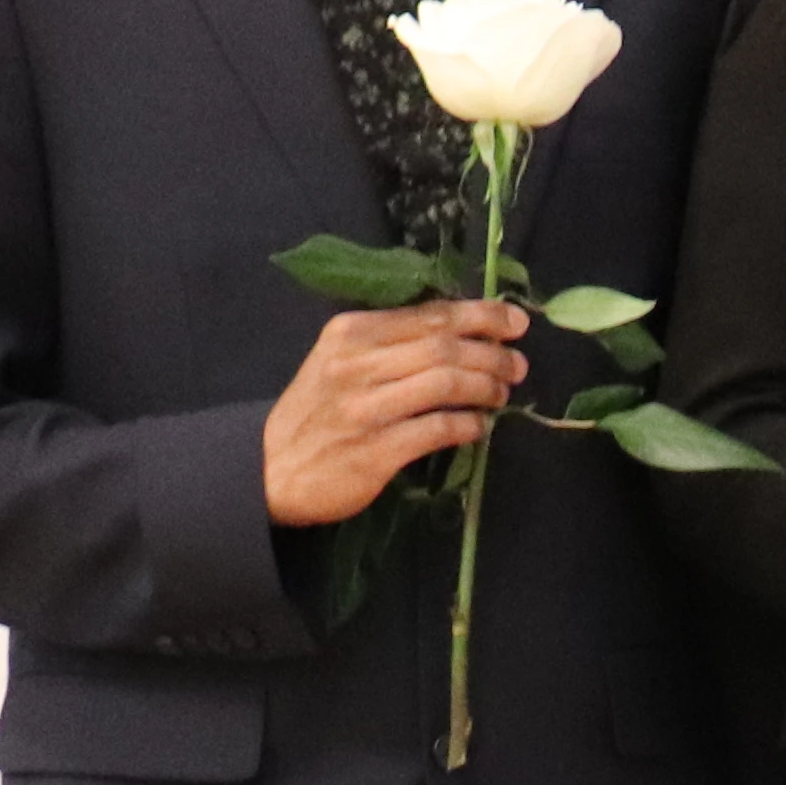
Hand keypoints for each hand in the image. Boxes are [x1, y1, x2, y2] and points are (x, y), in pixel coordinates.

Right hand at [265, 299, 526, 525]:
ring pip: (446, 384)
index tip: (515, 321)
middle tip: (517, 365)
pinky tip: (479, 426)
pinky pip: (438, 430)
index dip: (481, 316)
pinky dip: (468, 425)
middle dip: (492, 354)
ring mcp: (366, 408)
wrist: (268, 469)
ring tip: (501, 394)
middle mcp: (357, 365)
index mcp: (351, 333)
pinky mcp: (375, 451)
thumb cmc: (316, 412)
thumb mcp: (339, 360)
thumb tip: (460, 333)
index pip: (430, 315)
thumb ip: (390, 342)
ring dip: (486, 387)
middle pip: (444, 347)